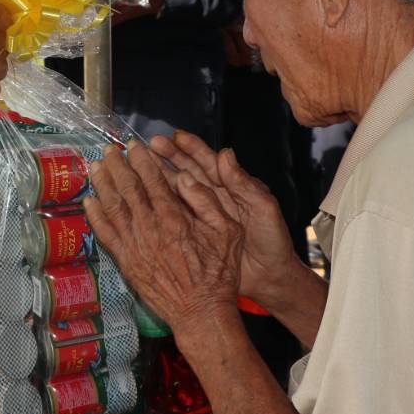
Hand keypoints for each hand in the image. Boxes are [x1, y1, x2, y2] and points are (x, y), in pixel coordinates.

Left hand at [84, 142, 243, 330]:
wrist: (201, 311)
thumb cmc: (219, 273)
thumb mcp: (227, 232)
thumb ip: (206, 202)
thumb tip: (184, 177)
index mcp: (175, 218)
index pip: (153, 180)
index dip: (142, 160)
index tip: (134, 146)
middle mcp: (150, 228)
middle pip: (128, 189)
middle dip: (118, 165)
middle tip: (111, 149)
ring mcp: (135, 246)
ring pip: (113, 207)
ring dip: (103, 184)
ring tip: (97, 166)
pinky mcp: (126, 262)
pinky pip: (105, 234)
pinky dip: (95, 216)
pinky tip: (89, 201)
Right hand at [148, 132, 306, 309]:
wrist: (271, 277)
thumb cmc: (273, 242)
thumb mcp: (264, 209)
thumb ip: (244, 184)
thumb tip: (225, 154)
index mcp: (233, 186)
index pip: (209, 162)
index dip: (192, 148)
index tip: (175, 136)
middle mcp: (216, 196)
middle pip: (188, 171)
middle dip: (169, 156)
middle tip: (150, 145)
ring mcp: (204, 214)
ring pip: (178, 190)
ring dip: (160, 176)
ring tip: (140, 164)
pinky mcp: (196, 232)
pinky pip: (175, 214)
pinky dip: (160, 204)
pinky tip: (144, 196)